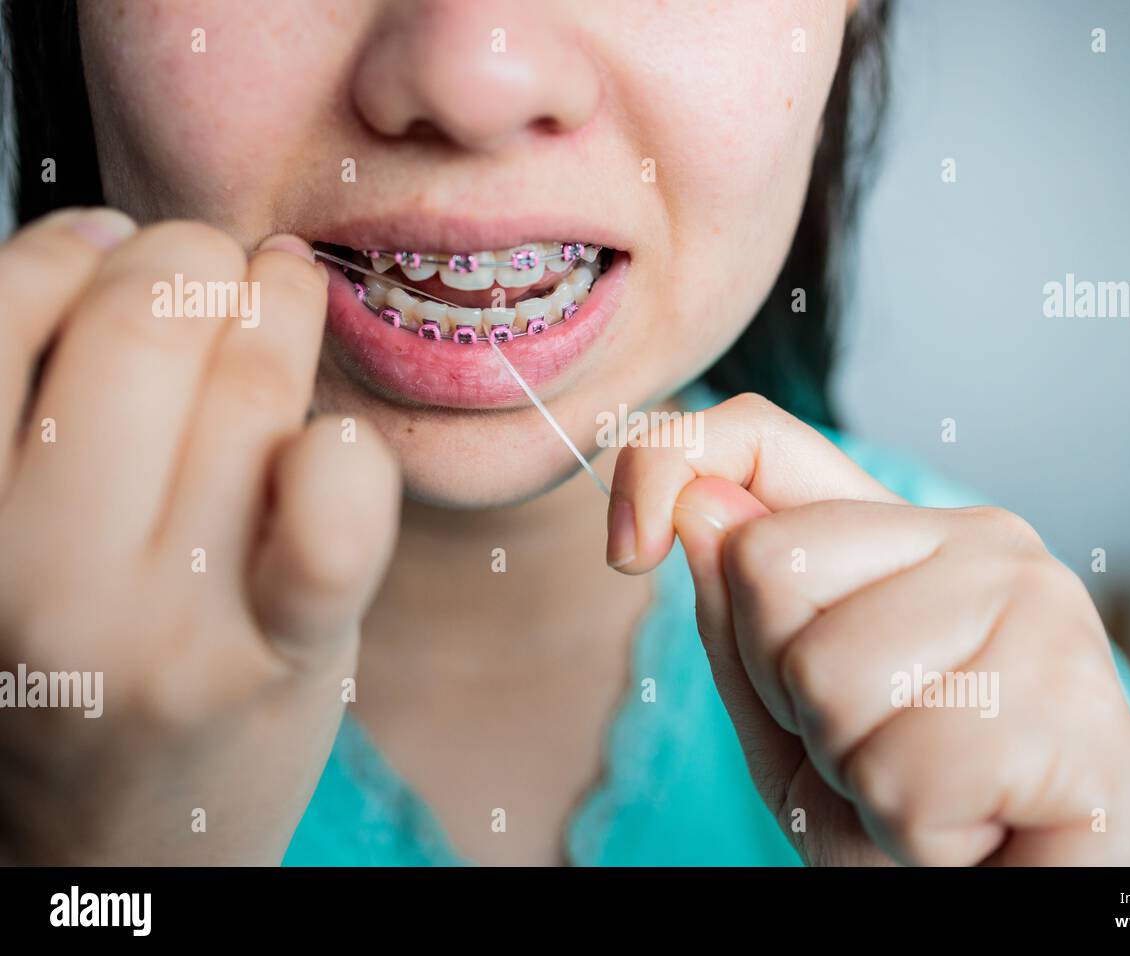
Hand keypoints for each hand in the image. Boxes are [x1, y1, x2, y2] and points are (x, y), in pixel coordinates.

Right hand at [0, 209, 399, 863]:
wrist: (114, 851)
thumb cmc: (60, 669)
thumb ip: (30, 403)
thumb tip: (103, 236)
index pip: (13, 305)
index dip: (83, 247)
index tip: (118, 244)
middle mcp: (35, 572)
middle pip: (149, 327)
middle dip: (196, 260)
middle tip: (220, 264)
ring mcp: (161, 623)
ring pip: (249, 394)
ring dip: (282, 315)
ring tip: (283, 297)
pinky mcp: (274, 665)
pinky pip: (328, 522)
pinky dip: (347, 457)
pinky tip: (334, 440)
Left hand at [607, 393, 1129, 864]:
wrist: (1043, 904)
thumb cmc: (923, 822)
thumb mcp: (795, 727)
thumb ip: (745, 621)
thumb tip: (697, 501)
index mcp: (904, 540)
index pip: (758, 436)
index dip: (666, 460)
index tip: (627, 546)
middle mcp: (977, 542)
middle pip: (767, 566)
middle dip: (791, 697)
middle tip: (881, 752)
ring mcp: (1033, 602)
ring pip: (826, 675)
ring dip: (858, 775)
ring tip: (936, 794)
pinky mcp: (1071, 692)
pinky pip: (902, 771)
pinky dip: (915, 831)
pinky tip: (980, 827)